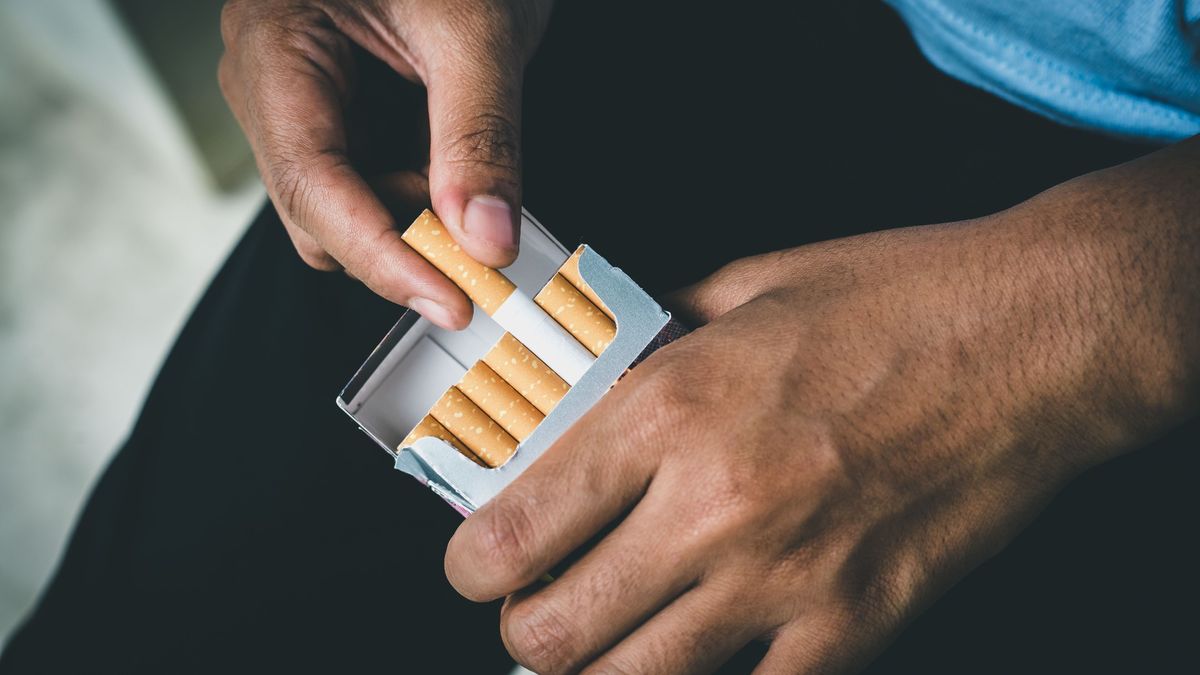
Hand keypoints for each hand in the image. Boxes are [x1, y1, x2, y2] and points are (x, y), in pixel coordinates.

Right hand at [219, 0, 552, 327]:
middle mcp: (269, 81)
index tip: (452, 299)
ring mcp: (296, 103)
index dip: (383, 256)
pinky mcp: (333, 116)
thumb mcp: (475, 30)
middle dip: (401, 241)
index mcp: (276, 45)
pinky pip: (363, 186)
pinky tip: (452, 176)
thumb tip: (487, 239)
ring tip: (468, 183)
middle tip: (483, 245)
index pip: (313, 183)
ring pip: (340, 210)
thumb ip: (481, 136)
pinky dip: (416, 200)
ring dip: (411, 222)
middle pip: (317, 212)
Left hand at [442, 144, 1199, 672]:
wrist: (1035, 338)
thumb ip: (654, 340)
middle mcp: (711, 505)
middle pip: (552, 632)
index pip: (514, 530)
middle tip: (535, 608)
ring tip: (599, 646)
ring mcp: (783, 579)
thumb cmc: (897, 299)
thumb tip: (597, 376)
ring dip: (593, 674)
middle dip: (523, 631)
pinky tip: (702, 659)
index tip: (479, 563)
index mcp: (668, 410)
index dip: (472, 565)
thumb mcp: (746, 287)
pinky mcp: (853, 625)